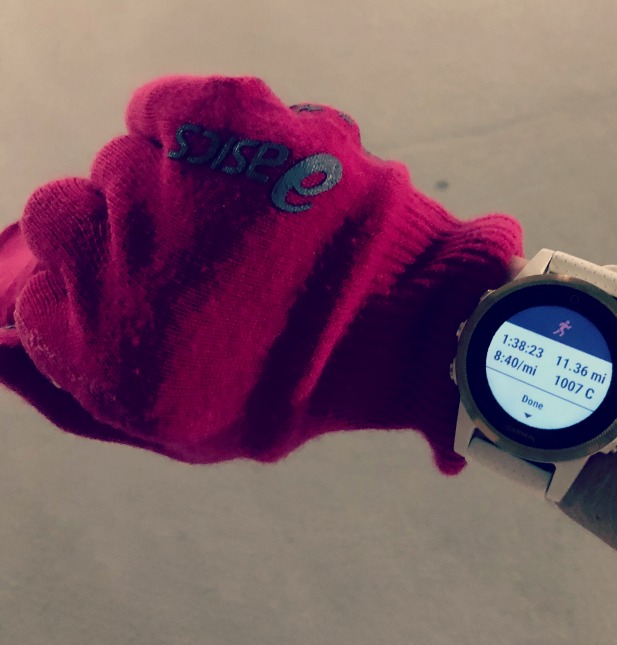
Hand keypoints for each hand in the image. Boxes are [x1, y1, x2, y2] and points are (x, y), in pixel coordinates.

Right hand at [5, 75, 523, 471]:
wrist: (411, 334)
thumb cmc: (303, 384)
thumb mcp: (182, 429)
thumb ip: (76, 393)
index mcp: (102, 353)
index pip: (34, 286)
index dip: (95, 279)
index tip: (149, 283)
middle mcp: (117, 268)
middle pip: (63, 215)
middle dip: (127, 234)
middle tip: (202, 255)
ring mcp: (170, 190)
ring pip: (122, 164)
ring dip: (174, 192)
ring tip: (249, 228)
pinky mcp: (226, 126)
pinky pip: (165, 107)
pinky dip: (188, 128)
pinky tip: (240, 169)